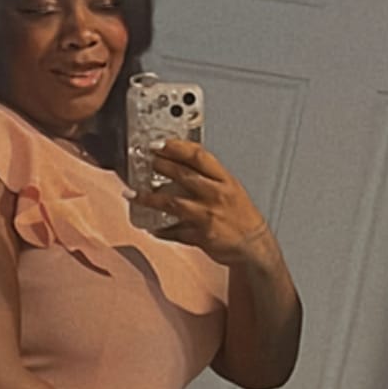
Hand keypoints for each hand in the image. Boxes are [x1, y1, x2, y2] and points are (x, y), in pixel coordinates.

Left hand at [139, 141, 271, 265]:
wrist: (254, 245)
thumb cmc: (242, 216)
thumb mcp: (231, 188)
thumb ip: (209, 178)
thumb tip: (181, 166)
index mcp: (225, 180)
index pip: (199, 156)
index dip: (177, 147)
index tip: (160, 143)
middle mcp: (216, 195)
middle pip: (183, 176)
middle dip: (160, 167)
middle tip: (144, 162)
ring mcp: (208, 216)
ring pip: (173, 203)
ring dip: (150, 198)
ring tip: (133, 194)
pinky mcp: (201, 236)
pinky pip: (175, 232)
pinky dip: (161, 230)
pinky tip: (151, 227)